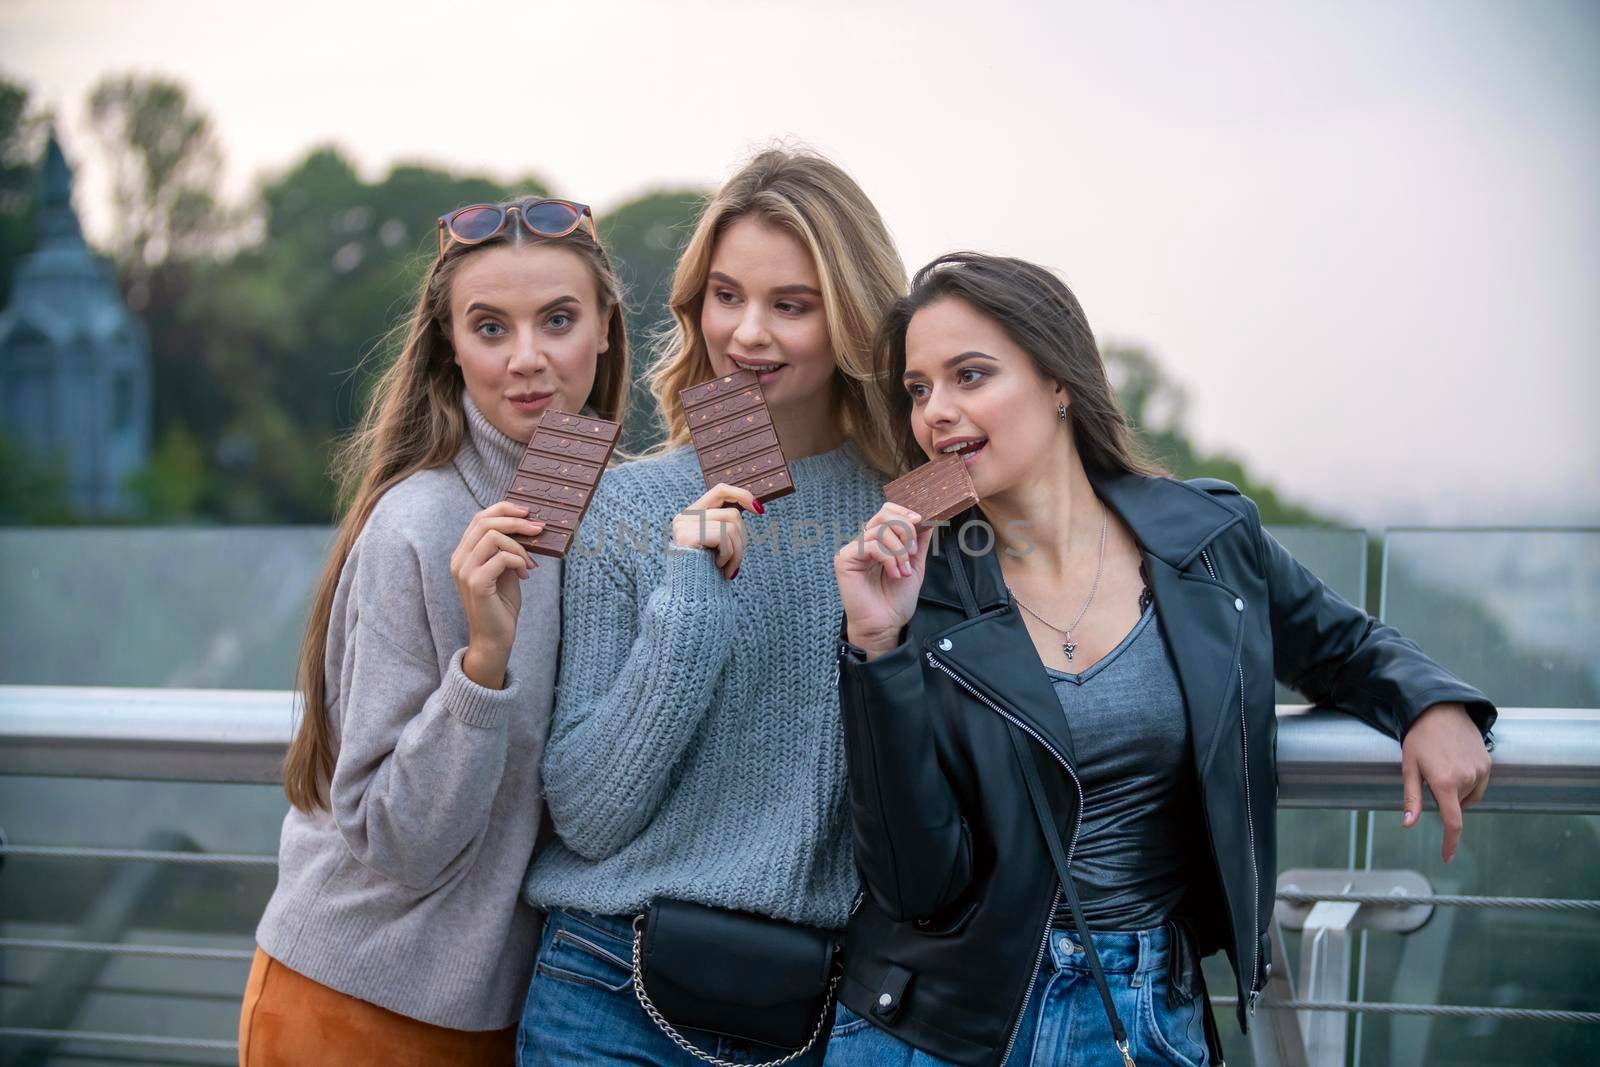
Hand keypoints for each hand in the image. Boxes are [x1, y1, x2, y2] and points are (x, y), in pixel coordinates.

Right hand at [451, 502, 542, 687]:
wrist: (495, 637)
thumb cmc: (501, 603)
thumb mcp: (505, 569)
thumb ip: (507, 549)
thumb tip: (527, 525)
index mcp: (464, 553)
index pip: (479, 518)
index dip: (504, 509)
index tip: (527, 512)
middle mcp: (459, 559)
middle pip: (485, 522)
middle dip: (516, 521)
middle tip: (539, 529)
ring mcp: (465, 571)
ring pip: (493, 537)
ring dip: (519, 547)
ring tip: (530, 564)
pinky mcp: (476, 583)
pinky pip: (502, 558)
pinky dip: (519, 562)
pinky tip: (526, 575)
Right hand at [672, 483, 760, 579]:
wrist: (689, 595)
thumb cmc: (707, 571)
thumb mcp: (719, 544)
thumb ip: (727, 525)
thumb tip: (756, 506)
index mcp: (692, 514)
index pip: (720, 490)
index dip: (742, 495)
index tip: (760, 510)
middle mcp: (685, 516)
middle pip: (732, 513)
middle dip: (742, 539)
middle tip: (736, 562)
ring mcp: (684, 524)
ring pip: (732, 526)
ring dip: (737, 552)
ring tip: (728, 569)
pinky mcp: (687, 535)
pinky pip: (724, 537)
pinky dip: (728, 555)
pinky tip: (718, 567)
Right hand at [834, 503, 931, 658]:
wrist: (885, 625)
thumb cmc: (896, 600)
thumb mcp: (915, 565)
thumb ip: (919, 541)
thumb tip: (928, 518)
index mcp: (879, 541)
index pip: (887, 511)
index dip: (904, 511)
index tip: (921, 521)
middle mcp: (865, 542)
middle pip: (883, 514)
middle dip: (905, 529)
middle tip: (913, 551)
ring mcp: (853, 549)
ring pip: (880, 530)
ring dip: (900, 551)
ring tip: (903, 571)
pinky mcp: (845, 559)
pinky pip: (871, 545)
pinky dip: (888, 558)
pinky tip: (894, 573)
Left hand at [1400, 702, 1491, 862]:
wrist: (1441, 710)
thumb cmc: (1419, 738)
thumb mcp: (1409, 767)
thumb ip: (1411, 798)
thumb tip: (1408, 825)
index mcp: (1445, 782)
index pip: (1452, 821)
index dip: (1451, 842)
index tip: (1447, 857)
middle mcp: (1467, 778)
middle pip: (1456, 806)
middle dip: (1443, 799)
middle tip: (1430, 775)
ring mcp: (1481, 771)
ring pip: (1468, 797)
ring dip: (1456, 792)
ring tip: (1443, 766)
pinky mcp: (1488, 764)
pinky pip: (1478, 785)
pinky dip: (1468, 783)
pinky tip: (1456, 764)